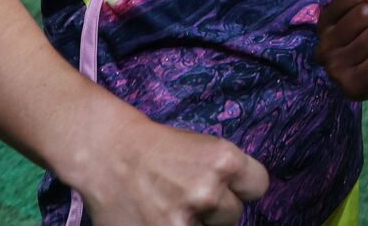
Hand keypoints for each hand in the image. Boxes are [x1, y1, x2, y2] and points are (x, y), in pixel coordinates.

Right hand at [71, 114, 269, 225]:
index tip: (228, 187)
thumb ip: (227, 175)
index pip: (258, 187)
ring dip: (195, 222)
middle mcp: (207, 191)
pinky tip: (160, 216)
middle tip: (188, 195)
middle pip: (234, 215)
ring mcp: (182, 220)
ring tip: (172, 206)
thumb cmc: (160, 149)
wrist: (109, 155)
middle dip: (216, 209)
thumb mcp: (204, 149)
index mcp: (224, 161)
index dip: (242, 188)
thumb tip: (240, 201)